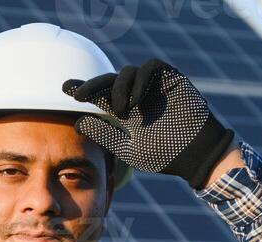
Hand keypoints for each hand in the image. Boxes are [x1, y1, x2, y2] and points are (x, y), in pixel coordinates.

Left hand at [62, 59, 235, 189]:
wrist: (196, 154)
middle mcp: (136, 95)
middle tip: (77, 94)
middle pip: (109, 80)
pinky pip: (150, 67)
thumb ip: (104, 134)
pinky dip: (139, 80)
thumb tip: (77, 122)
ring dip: (118, 88)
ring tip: (120, 111)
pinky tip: (135, 101)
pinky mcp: (170, 77)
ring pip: (127, 72)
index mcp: (126, 111)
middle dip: (92, 85)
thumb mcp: (127, 148)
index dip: (84, 90)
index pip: (100, 96)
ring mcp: (153, 85)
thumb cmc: (164, 154)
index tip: (65, 90)